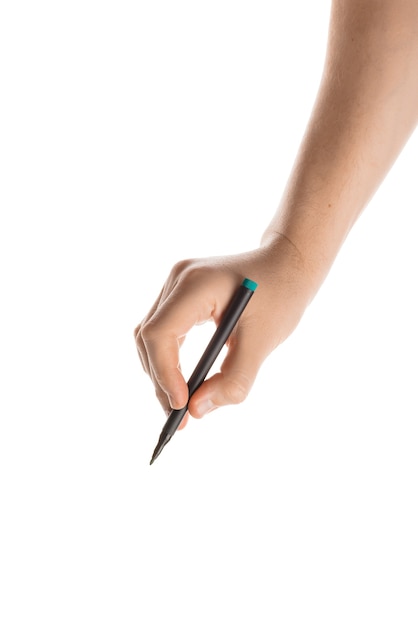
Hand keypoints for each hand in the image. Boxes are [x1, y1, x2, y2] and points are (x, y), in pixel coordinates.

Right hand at [134, 236, 314, 426]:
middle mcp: (178, 279)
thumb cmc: (281, 295)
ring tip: (180, 404)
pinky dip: (168, 359)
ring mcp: (176, 284)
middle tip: (178, 417)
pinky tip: (182, 382)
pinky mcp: (180, 294)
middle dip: (160, 379)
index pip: (160, 333)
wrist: (288, 264)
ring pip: (150, 336)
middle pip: (149, 337)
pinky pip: (162, 331)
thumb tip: (196, 410)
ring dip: (161, 372)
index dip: (165, 372)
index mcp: (196, 284)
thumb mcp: (264, 341)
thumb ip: (234, 379)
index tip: (181, 405)